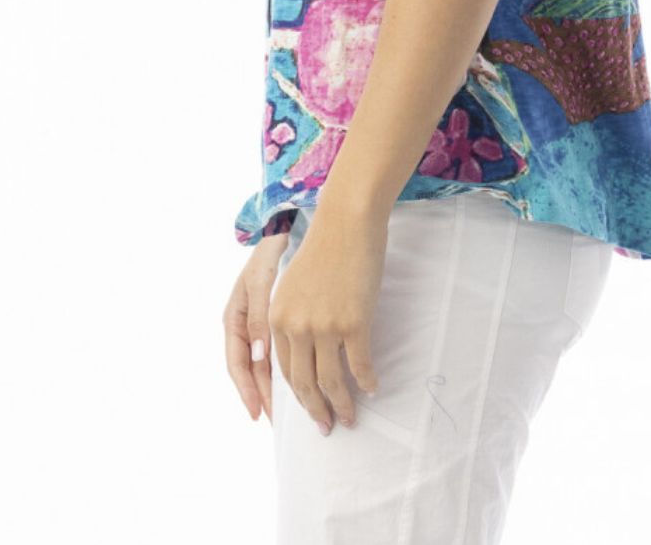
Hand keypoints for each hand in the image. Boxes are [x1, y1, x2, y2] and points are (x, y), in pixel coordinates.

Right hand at [222, 233, 288, 422]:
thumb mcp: (261, 281)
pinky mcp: (280, 320)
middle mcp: (245, 326)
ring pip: (267, 365)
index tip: (260, 413)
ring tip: (297, 410)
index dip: (248, 391)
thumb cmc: (273, 252)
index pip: (237, 364)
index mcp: (234, 318)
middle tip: (282, 422)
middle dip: (266, 398)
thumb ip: (258, 316)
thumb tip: (257, 357)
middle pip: (253, 371)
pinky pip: (282, 351)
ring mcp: (261, 324)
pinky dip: (291, 368)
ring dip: (279, 388)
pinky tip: (306, 382)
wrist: (291, 227)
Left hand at [269, 203, 386, 435]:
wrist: (346, 222)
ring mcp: (325, 327)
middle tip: (328, 427)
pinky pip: (359, 365)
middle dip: (317, 411)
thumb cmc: (324, 248)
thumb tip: (305, 351)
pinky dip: (367, 381)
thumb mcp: (295, 285)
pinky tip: (373, 389)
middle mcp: (296, 327)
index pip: (285, 370)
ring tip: (351, 419)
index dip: (297, 396)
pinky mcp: (354, 323)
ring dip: (342, 406)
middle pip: (304, 384)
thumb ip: (294, 317)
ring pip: (331, 382)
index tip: (308, 410)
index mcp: (277, 318)